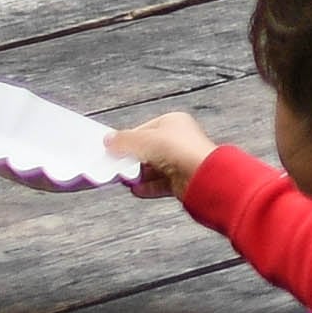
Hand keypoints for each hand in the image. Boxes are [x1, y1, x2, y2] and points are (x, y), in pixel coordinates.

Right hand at [103, 112, 221, 197]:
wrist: (201, 175)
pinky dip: (147, 187)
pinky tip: (137, 189)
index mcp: (173, 122)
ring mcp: (181, 161)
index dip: (127, 140)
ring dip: (138, 175)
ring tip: (125, 179)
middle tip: (117, 166)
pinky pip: (160, 183)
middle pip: (147, 151)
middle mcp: (179, 140)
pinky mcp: (182, 179)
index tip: (112, 149)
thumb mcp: (142, 140)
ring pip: (153, 169)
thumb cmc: (180, 150)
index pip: (143, 130)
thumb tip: (109, 140)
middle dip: (131, 160)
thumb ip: (123, 140)